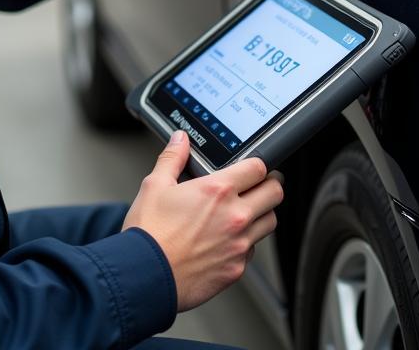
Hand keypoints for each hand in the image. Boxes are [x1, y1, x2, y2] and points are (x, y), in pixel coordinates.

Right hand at [123, 130, 283, 310]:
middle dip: (270, 185)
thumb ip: (172, 158)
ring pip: (269, 222)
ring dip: (262, 214)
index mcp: (218, 191)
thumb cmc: (149, 235)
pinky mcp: (235, 269)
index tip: (253, 167)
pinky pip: (253, 251)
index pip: (258, 167)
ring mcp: (238, 244)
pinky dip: (246, 243)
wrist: (144, 278)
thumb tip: (180, 140)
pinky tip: (229, 240)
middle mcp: (234, 216)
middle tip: (260, 185)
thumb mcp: (155, 186)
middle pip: (274, 193)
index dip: (258, 164)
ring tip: (247, 212)